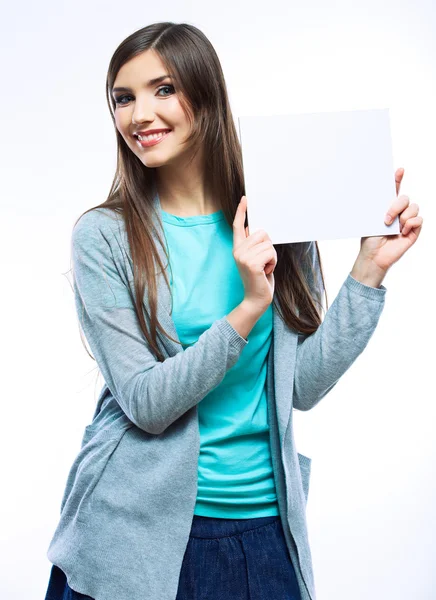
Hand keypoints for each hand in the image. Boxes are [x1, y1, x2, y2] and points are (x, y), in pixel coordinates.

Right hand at [232, 195, 276, 310]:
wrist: (256, 299)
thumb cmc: (259, 279)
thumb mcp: (255, 259)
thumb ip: (253, 245)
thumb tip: (257, 230)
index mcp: (238, 248)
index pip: (238, 226)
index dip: (241, 212)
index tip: (245, 199)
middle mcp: (238, 251)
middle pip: (262, 233)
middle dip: (269, 246)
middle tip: (264, 262)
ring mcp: (243, 257)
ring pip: (268, 244)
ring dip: (272, 256)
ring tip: (265, 268)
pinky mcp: (251, 263)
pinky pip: (270, 252)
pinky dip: (273, 262)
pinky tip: (266, 271)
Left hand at [351, 168, 423, 286]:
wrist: (374, 255)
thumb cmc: (370, 239)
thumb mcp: (371, 220)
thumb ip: (378, 207)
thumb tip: (377, 192)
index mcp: (387, 208)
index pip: (394, 190)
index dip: (398, 179)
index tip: (399, 170)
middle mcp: (399, 213)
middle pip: (405, 198)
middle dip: (396, 206)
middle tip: (386, 219)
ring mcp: (407, 221)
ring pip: (413, 207)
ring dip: (403, 217)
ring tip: (394, 228)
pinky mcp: (414, 231)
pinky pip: (418, 219)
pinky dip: (410, 224)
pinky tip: (403, 232)